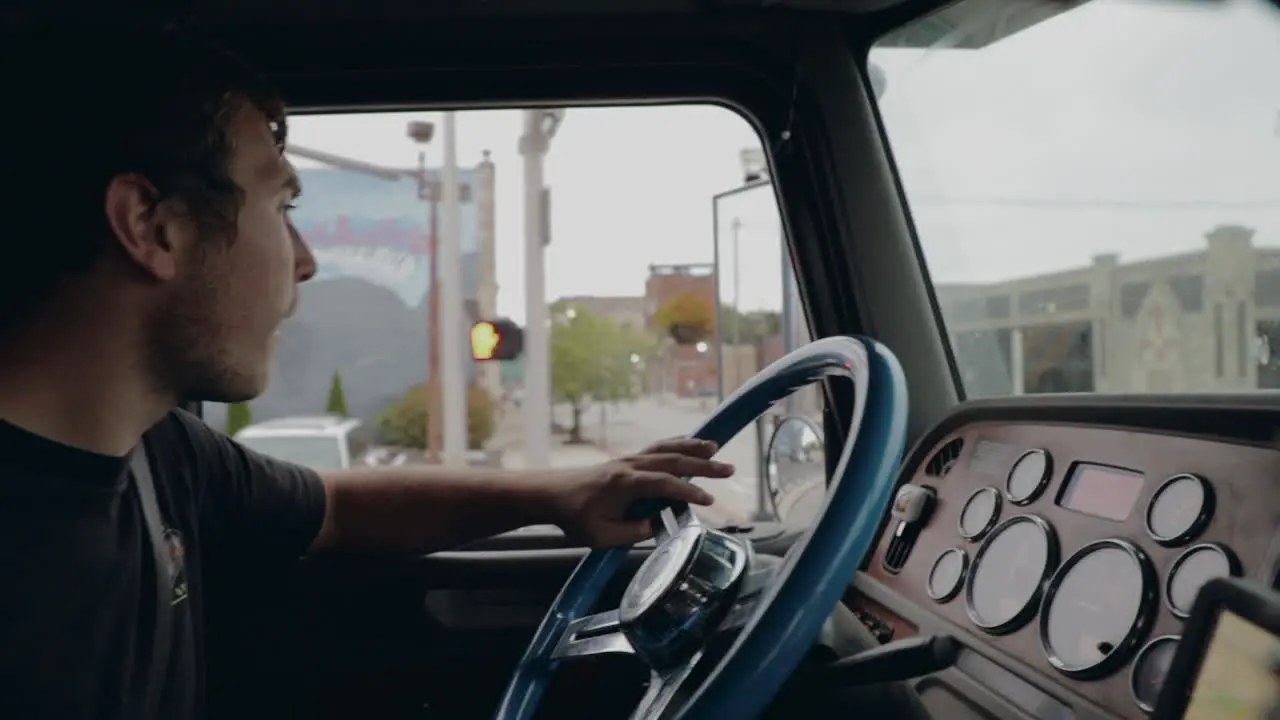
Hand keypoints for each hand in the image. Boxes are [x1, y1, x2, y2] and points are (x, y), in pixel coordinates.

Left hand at [549, 437, 734, 546]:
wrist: (549, 494)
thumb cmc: (573, 517)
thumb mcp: (603, 535)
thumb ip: (634, 531)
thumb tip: (660, 524)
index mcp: (625, 484)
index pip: (665, 484)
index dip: (689, 493)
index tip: (709, 502)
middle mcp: (630, 466)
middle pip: (672, 460)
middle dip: (702, 464)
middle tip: (728, 469)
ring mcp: (628, 460)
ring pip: (665, 448)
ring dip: (691, 447)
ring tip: (715, 446)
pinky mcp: (625, 462)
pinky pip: (656, 448)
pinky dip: (676, 444)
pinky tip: (688, 445)